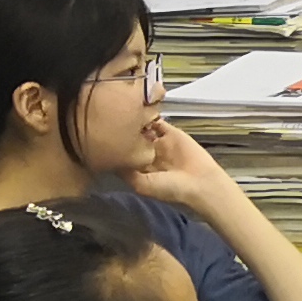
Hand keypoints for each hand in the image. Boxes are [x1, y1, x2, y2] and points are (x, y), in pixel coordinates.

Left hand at [120, 115, 240, 216]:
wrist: (200, 183)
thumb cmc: (170, 188)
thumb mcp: (142, 185)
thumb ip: (125, 172)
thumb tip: (110, 157)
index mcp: (139, 168)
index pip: (121, 153)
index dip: (112, 145)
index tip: (101, 137)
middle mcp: (147, 153)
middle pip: (130, 138)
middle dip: (121, 131)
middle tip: (110, 122)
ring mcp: (159, 142)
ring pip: (143, 128)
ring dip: (135, 121)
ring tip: (124, 113)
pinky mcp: (172, 133)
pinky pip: (159, 122)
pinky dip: (151, 116)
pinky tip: (142, 112)